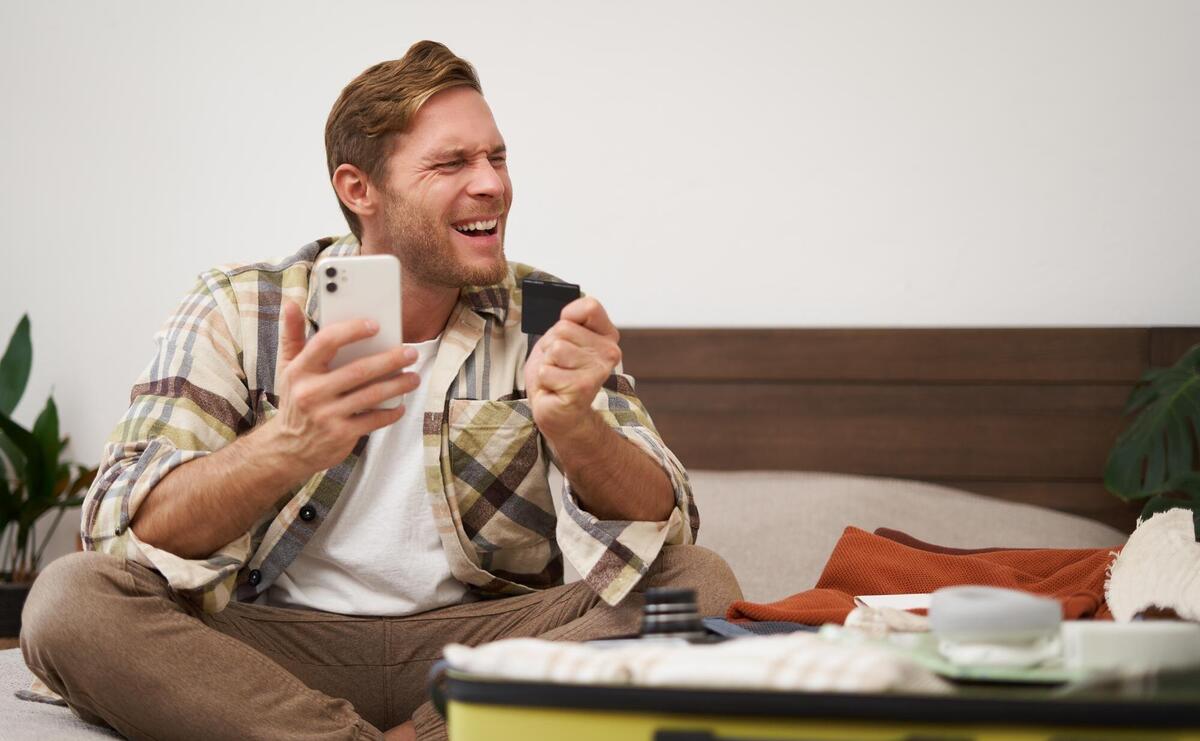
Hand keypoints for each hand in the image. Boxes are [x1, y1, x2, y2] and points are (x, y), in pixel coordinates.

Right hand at [263, 300, 419, 475]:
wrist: (288, 449)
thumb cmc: (295, 400)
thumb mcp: (288, 368)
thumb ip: (292, 335)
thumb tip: (290, 304)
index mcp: (300, 370)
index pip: (326, 342)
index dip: (352, 330)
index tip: (376, 325)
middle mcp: (311, 392)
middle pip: (358, 370)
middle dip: (389, 360)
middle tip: (410, 352)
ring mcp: (326, 415)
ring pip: (371, 395)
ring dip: (397, 385)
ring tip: (413, 377)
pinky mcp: (341, 434)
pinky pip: (373, 420)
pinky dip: (390, 412)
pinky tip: (400, 405)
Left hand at [524, 296, 621, 443]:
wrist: (560, 414)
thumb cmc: (558, 375)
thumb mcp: (560, 339)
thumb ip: (568, 322)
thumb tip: (568, 316)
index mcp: (607, 336)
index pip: (590, 307)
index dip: (568, 317)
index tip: (567, 337)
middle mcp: (610, 352)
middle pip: (562, 328)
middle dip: (550, 347)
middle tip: (558, 366)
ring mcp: (598, 370)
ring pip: (554, 348)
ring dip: (547, 365)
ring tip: (557, 377)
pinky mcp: (583, 387)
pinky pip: (546, 370)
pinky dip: (543, 382)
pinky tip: (556, 390)